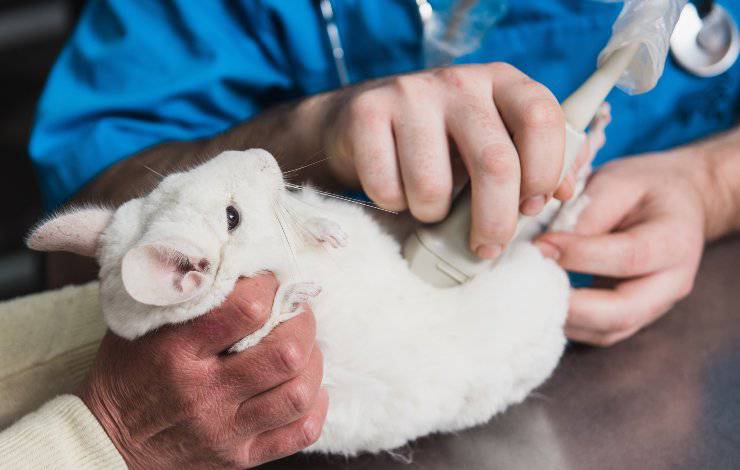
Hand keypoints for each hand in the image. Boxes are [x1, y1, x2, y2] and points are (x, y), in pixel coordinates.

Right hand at [79, 275, 326, 468]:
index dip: (270, 288)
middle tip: (297, 311)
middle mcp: (204, 393)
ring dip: (312, 363)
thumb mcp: (141, 324)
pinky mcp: (238, 458)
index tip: (271, 282)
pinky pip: (299, 433)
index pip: (246, 309)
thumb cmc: (129, 371)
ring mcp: (223, 430)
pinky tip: (304, 386)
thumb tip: (233, 257)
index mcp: (176, 351)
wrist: (108, 441)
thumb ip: (183, 293)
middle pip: (285, 353)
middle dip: (302, 323)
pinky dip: (315, 406)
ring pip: (297, 393)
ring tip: (303, 348)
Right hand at [303, 63, 567, 258]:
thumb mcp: (492, 140)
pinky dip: (394, 206)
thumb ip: (533, 162)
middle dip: (494, 221)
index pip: (541, 118)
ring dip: (432, 215)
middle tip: (486, 246)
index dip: (544, 171)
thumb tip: (565, 192)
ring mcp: (409, 93)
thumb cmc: (441, 141)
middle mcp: (458, 81)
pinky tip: (396, 191)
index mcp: (501, 80)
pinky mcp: (367, 114)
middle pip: (494, 163)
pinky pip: (388, 188)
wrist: (361, 121)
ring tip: (429, 205)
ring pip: (433, 186)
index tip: (531, 206)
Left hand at [535, 151, 706, 345]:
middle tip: (529, 286)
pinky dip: (568, 324)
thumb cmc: (643, 188)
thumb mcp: (618, 183)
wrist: (678, 203)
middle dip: (571, 305)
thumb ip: (589, 214)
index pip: (629, 257)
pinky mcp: (633, 317)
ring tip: (528, 298)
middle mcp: (671, 283)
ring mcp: (654, 306)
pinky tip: (540, 305)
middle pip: (623, 311)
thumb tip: (551, 249)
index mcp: (674, 241)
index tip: (541, 246)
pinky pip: (600, 333)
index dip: (581, 255)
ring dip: (564, 319)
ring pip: (608, 330)